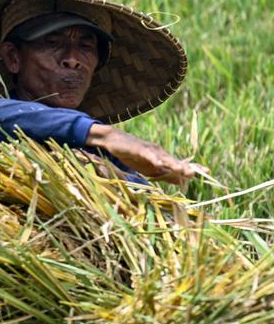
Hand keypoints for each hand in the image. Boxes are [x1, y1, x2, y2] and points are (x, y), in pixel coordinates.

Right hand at [85, 124, 205, 185]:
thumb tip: (183, 182)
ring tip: (185, 170)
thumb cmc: (133, 156)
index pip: (181, 164)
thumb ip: (166, 175)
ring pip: (164, 158)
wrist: (114, 141)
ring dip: (175, 164)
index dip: (193, 167)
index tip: (207, 172)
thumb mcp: (150, 169)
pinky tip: (158, 163)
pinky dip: (154, 158)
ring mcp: (150, 150)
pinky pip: (148, 154)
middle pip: (175, 161)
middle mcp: (160, 153)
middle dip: (186, 167)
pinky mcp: (139, 149)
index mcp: (163, 159)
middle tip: (199, 173)